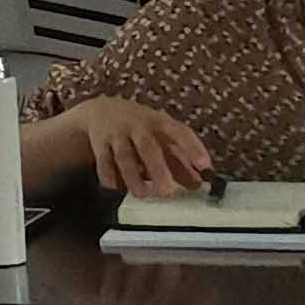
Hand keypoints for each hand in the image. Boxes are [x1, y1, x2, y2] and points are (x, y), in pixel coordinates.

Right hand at [70, 98, 215, 198]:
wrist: (100, 110)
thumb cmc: (139, 127)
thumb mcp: (161, 136)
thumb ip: (179, 161)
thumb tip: (198, 183)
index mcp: (158, 122)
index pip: (178, 132)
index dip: (192, 147)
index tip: (204, 165)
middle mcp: (137, 126)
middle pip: (148, 147)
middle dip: (157, 169)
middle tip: (167, 191)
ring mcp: (117, 134)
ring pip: (124, 157)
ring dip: (133, 178)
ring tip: (143, 195)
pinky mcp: (100, 144)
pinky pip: (103, 163)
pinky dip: (110, 178)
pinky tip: (117, 190)